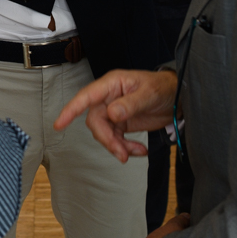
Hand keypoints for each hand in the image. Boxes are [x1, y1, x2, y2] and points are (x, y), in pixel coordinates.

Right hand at [53, 68, 177, 161]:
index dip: (71, 110)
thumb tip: (112, 114)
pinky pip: (115, 138)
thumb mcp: (149, 94)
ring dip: (116, 146)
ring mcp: (114, 111)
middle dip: (106, 139)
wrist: (177, 98)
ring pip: (104, 133)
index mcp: (111, 84)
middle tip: (121, 153)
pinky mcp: (121, 123)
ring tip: (133, 152)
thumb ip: (130, 104)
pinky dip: (125, 148)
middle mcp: (108, 97)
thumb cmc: (163, 87)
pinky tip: (139, 150)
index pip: (86, 97)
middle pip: (95, 121)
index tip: (59, 124)